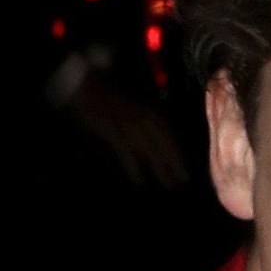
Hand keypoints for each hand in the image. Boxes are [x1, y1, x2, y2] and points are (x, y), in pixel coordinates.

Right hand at [61, 70, 190, 188]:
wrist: (86, 87)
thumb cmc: (108, 104)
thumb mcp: (131, 114)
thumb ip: (143, 129)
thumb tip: (152, 156)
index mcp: (147, 112)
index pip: (168, 134)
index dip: (178, 151)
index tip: (185, 167)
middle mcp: (140, 116)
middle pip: (163, 142)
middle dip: (175, 162)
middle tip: (184, 180)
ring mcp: (126, 122)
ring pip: (148, 147)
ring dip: (161, 166)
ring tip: (169, 184)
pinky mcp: (110, 128)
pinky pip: (125, 149)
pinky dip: (132, 165)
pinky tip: (139, 180)